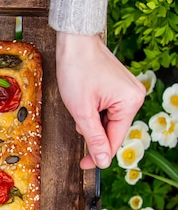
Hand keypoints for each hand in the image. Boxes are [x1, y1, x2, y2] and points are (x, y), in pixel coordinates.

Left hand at [55, 32, 145, 169]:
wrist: (74, 43)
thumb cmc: (77, 70)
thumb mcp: (82, 110)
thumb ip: (93, 137)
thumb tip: (103, 161)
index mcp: (131, 102)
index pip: (115, 138)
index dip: (98, 154)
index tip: (84, 166)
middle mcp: (134, 96)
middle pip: (112, 129)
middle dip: (91, 130)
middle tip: (76, 123)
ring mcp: (128, 91)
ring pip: (107, 119)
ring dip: (90, 119)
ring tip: (78, 104)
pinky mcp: (119, 87)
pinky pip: (106, 108)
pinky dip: (93, 110)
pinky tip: (83, 101)